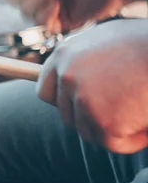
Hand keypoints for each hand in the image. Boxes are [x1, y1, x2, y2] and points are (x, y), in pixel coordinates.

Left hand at [37, 19, 147, 153]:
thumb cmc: (145, 43)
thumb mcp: (106, 39)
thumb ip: (87, 59)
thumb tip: (81, 77)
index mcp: (64, 54)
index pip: (46, 91)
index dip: (64, 102)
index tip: (82, 107)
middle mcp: (67, 76)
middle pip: (68, 116)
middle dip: (92, 119)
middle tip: (121, 112)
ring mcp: (83, 99)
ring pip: (89, 131)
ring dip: (112, 130)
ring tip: (139, 112)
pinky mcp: (104, 121)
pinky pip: (114, 143)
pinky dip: (132, 141)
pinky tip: (147, 124)